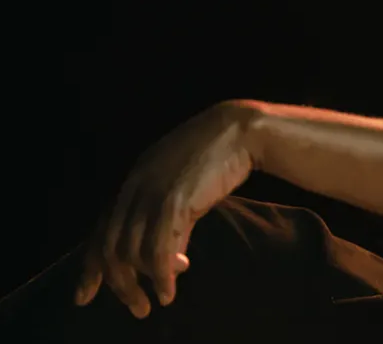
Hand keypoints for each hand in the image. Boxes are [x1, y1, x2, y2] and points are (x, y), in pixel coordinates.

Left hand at [75, 101, 258, 317]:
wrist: (240, 131)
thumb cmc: (218, 157)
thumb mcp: (186, 189)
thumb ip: (174, 223)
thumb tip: (173, 261)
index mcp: (133, 180)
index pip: (100, 229)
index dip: (91, 265)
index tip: (85, 294)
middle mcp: (133, 187)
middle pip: (109, 245)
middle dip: (118, 283)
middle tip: (137, 308)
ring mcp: (151, 193)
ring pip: (129, 251)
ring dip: (140, 283)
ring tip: (161, 299)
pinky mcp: (173, 201)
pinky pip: (157, 248)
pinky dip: (160, 274)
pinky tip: (170, 288)